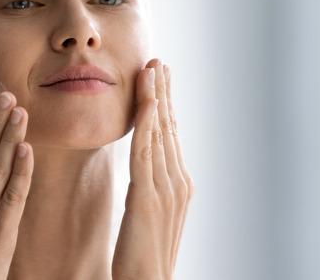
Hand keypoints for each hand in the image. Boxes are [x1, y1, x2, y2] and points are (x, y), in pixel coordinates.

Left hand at [112, 60, 192, 279]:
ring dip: (156, 97)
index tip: (160, 78)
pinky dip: (147, 122)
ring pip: (159, 133)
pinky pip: (146, 152)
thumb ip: (148, 191)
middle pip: (169, 128)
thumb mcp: (148, 217)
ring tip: (152, 68)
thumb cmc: (143, 259)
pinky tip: (145, 100)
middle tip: (159, 62)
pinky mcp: (148, 198)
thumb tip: (143, 173)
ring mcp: (166, 189)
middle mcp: (177, 182)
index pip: (169, 136)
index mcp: (176, 186)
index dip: (165, 105)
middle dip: (164, 93)